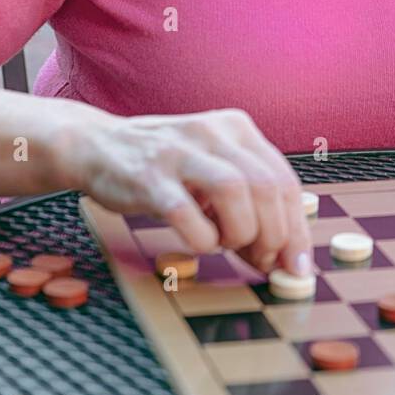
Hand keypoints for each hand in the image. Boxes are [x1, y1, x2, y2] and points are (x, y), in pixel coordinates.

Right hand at [50, 106, 312, 277]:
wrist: (96, 146)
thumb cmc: (164, 167)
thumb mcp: (212, 171)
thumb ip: (248, 204)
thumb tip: (280, 258)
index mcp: (236, 128)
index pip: (284, 180)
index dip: (297, 229)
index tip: (297, 266)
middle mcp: (213, 133)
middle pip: (267, 186)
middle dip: (274, 236)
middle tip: (261, 261)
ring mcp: (180, 152)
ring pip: (234, 191)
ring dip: (240, 233)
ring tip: (225, 244)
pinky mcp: (148, 177)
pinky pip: (186, 213)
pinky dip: (201, 238)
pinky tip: (197, 242)